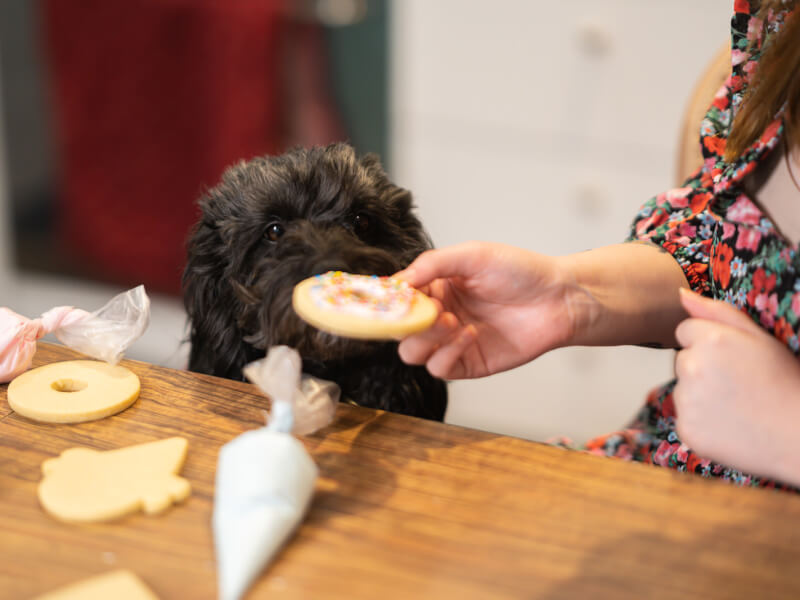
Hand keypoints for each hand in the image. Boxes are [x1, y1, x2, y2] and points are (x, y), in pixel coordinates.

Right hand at [395, 242, 580, 378]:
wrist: (558, 299)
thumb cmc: (521, 272)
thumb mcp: (472, 254)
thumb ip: (432, 264)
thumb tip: (398, 281)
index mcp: (436, 287)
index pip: (398, 299)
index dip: (390, 301)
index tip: (391, 299)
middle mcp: (440, 314)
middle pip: (400, 330)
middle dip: (409, 322)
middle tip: (432, 311)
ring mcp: (452, 341)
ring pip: (413, 353)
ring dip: (426, 338)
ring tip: (452, 322)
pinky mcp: (468, 363)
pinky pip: (440, 368)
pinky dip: (447, 353)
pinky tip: (469, 335)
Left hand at [674, 289, 799, 484]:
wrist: (798, 435)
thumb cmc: (785, 382)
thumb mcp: (760, 337)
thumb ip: (717, 311)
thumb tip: (681, 294)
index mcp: (711, 339)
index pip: (684, 331)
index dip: (708, 344)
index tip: (732, 359)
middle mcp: (692, 366)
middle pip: (681, 360)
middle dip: (702, 368)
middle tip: (738, 384)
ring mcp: (686, 400)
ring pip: (682, 389)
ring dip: (700, 395)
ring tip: (737, 405)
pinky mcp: (686, 428)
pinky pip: (685, 417)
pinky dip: (701, 422)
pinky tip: (730, 425)